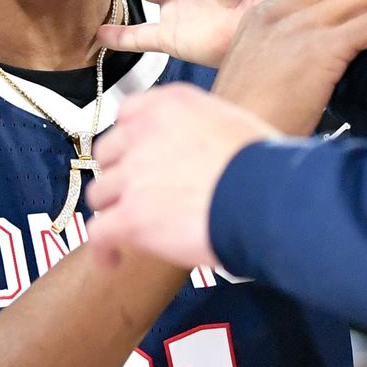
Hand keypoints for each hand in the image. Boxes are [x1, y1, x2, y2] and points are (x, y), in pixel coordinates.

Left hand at [87, 85, 277, 272]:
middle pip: (108, 153)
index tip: (134, 155)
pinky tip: (113, 261)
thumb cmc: (266, 168)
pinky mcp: (131, 215)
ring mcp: (134, 174)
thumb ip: (198, 131)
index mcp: (171, 105)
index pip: (128, 112)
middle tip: (135, 195)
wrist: (269, 198)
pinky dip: (102, 249)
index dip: (129, 139)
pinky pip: (98, 233)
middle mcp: (145, 132)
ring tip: (127, 231)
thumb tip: (197, 155)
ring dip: (112, 211)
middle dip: (119, 174)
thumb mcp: (231, 125)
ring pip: (100, 194)